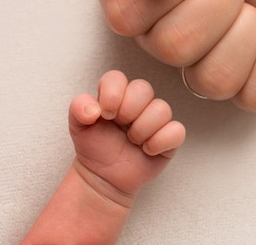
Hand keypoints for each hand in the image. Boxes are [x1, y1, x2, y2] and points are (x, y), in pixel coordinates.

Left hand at [69, 70, 185, 204]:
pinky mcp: (170, 137)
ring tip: (132, 141)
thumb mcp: (78, 127)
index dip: (112, 94)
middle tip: (121, 127)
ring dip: (142, 129)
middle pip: (144, 88)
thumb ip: (78, 109)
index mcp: (117, 94)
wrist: (103, 177)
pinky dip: (159, 142)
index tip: (105, 115)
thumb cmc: (95, 148)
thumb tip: (93, 108)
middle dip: (128, 110)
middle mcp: (139, 102)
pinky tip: (147, 150)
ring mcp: (156, 119)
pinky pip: (177, 131)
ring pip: (162, 109)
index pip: (117, 77)